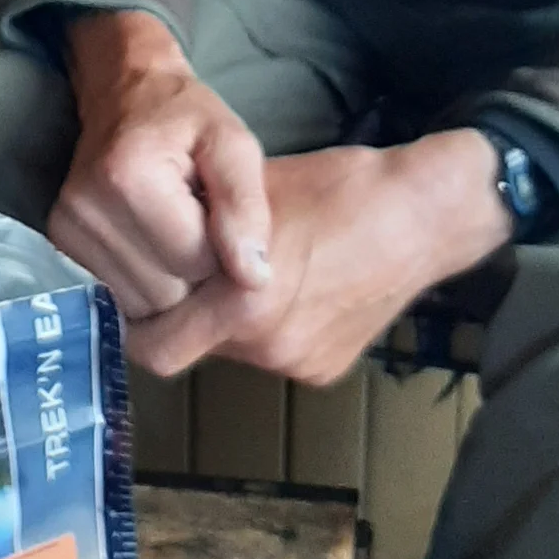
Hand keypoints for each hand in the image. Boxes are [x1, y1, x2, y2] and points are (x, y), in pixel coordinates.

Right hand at [48, 10, 274, 318]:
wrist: (124, 94)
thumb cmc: (186, 118)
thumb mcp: (233, 145)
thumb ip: (247, 208)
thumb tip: (254, 278)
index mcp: (131, 178)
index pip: (196, 262)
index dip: (220, 246)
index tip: (213, 209)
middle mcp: (86, 210)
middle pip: (166, 292)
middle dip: (192, 268)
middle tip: (193, 219)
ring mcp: (64, 231)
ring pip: (142, 305)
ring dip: (167, 279)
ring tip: (169, 228)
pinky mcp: (59, 246)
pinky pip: (117, 300)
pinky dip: (141, 281)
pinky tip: (147, 242)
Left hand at [127, 128, 510, 382]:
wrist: (426, 216)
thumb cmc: (339, 188)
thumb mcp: (253, 190)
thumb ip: (199, 223)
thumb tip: (147, 235)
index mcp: (241, 301)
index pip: (151, 343)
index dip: (134, 319)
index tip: (132, 290)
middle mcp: (267, 345)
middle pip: (188, 349)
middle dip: (177, 321)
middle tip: (179, 285)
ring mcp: (299, 363)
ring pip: (232, 351)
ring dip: (224, 321)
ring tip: (244, 275)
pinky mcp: (327, 371)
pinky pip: (276, 353)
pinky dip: (269, 328)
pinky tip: (294, 288)